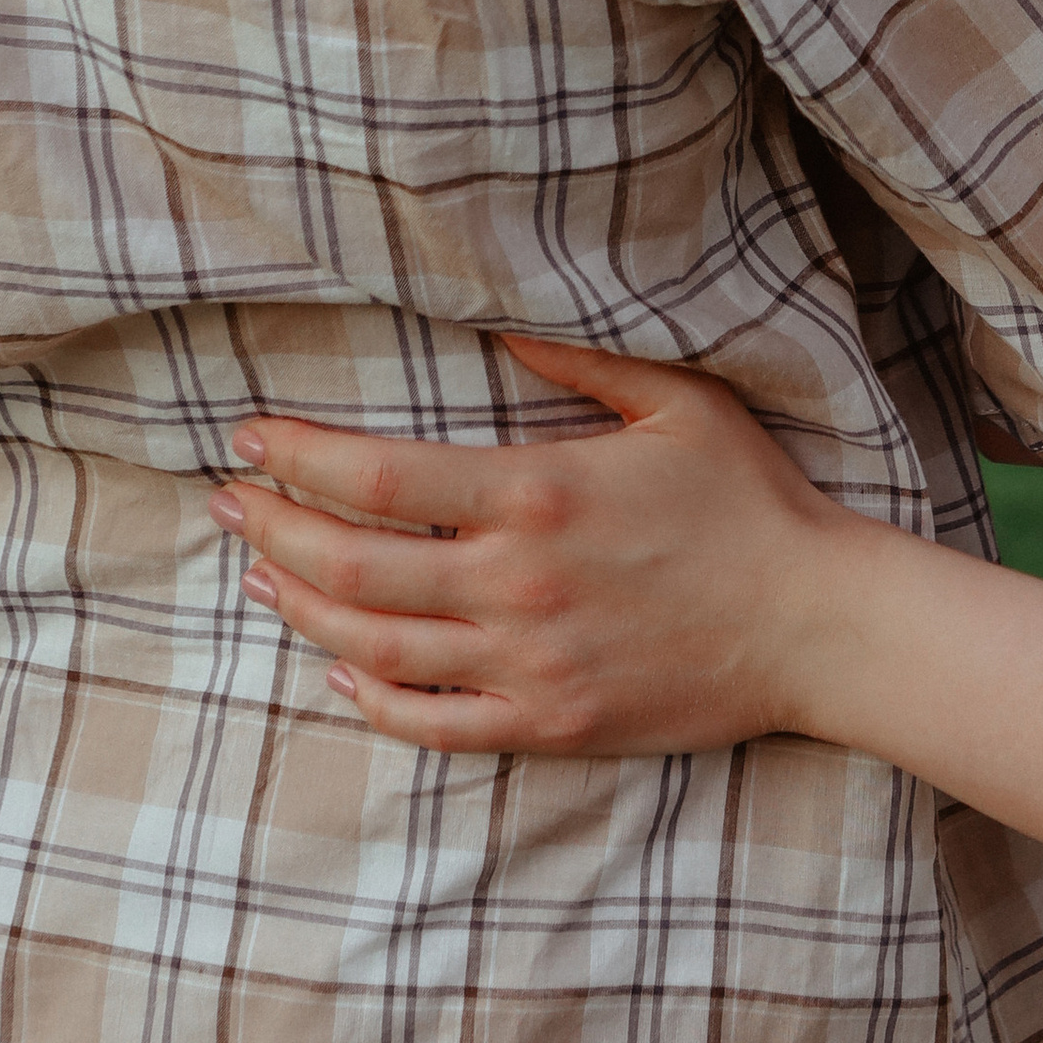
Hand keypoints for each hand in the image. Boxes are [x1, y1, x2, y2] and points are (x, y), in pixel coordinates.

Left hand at [206, 340, 859, 754]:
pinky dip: (370, 698)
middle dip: (268, 530)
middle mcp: (514, 585)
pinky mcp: (549, 725)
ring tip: (261, 578)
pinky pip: (432, 723)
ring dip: (300, 608)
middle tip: (226, 504)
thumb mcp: (678, 401)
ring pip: (372, 645)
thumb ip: (579, 358)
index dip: (295, 457)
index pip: (375, 478)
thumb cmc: (750, 502)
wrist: (816, 625)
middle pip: (348, 564)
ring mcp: (526, 665)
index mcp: (536, 494)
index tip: (250, 437)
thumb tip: (493, 316)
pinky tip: (340, 669)